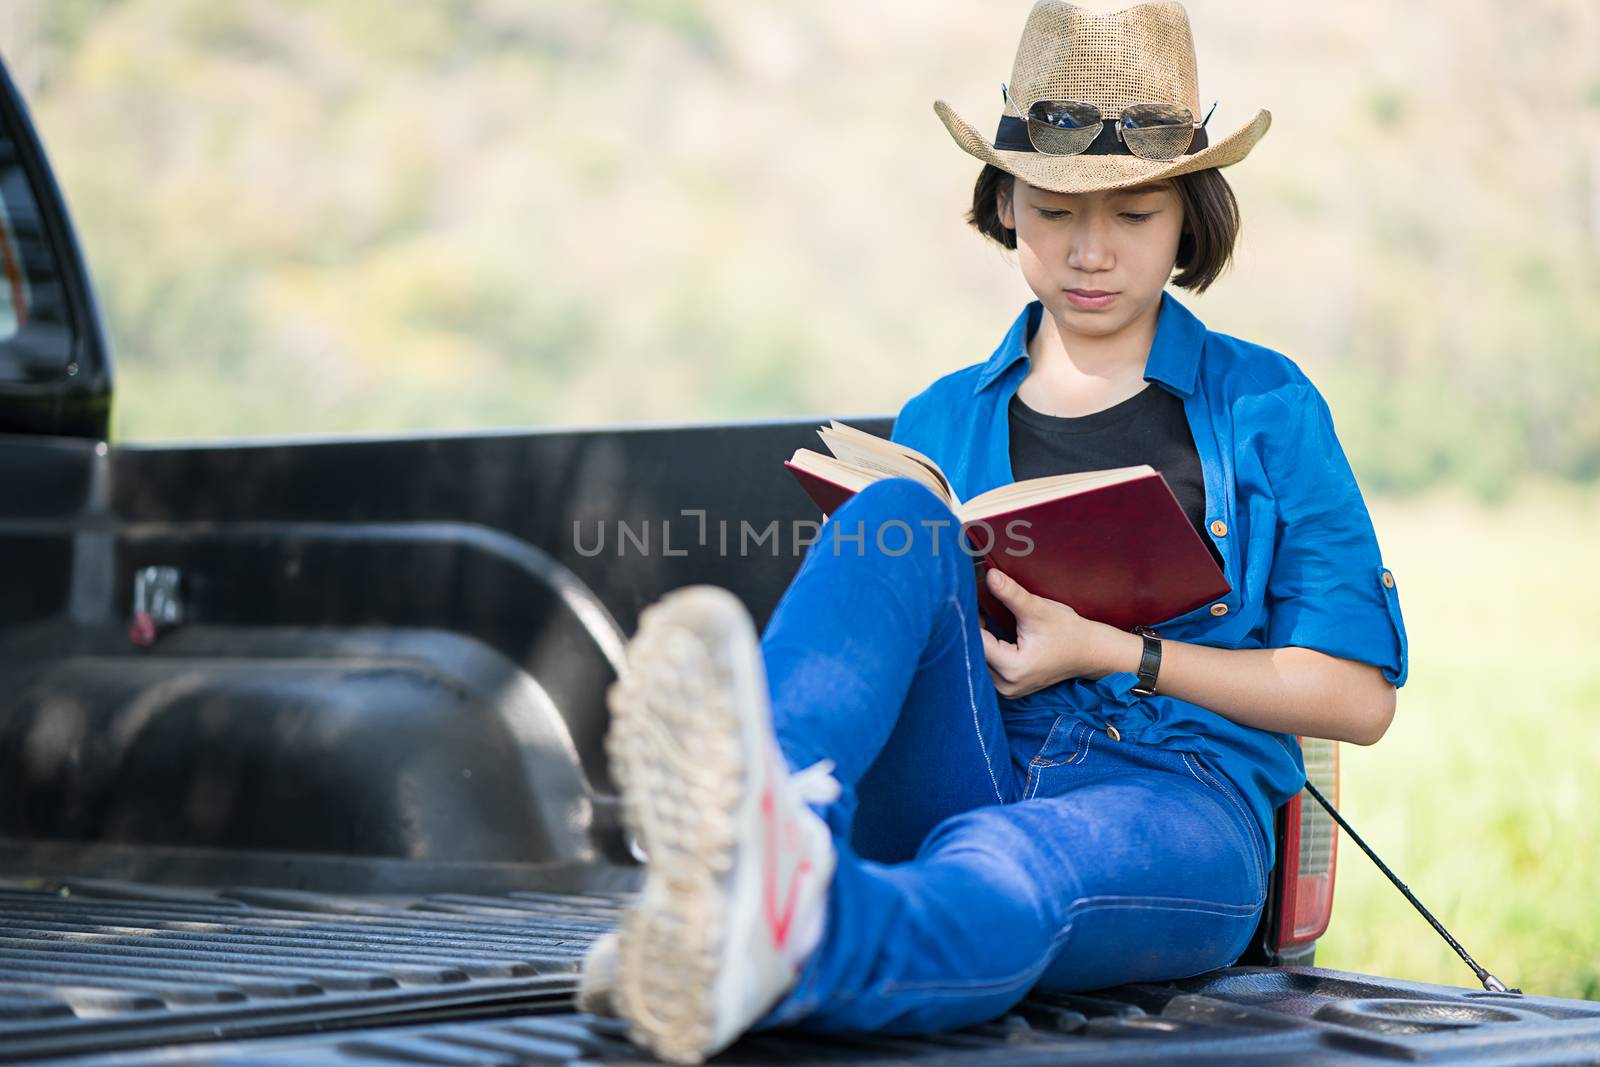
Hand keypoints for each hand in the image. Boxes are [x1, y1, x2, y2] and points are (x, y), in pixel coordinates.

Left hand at [978, 567, 1116, 697]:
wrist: (1089, 652)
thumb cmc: (1067, 631)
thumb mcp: (1038, 609)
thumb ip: (1011, 594)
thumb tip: (990, 575)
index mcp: (1012, 668)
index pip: (976, 642)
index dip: (970, 619)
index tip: (968, 599)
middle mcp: (1005, 685)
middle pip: (974, 653)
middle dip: (973, 628)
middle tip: (973, 603)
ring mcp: (1006, 690)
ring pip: (978, 659)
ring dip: (978, 638)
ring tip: (981, 614)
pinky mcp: (1007, 687)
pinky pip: (987, 665)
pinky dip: (986, 647)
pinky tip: (987, 628)